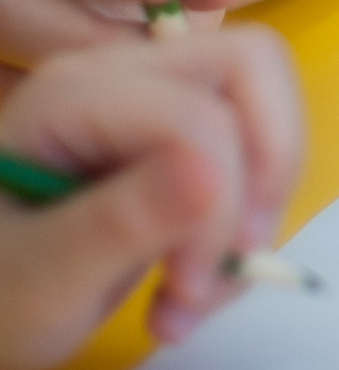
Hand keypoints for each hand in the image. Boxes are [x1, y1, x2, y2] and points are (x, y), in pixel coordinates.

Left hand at [0, 32, 307, 369]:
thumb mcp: (42, 279)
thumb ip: (122, 221)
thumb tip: (216, 173)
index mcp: (75, 94)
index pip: (200, 114)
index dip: (221, 201)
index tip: (186, 289)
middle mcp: (119, 74)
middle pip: (253, 69)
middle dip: (265, 174)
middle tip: (232, 266)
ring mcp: (148, 98)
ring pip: (263, 109)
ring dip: (254, 211)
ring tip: (192, 299)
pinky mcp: (169, 135)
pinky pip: (249, 149)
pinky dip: (241, 225)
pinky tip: (187, 290)